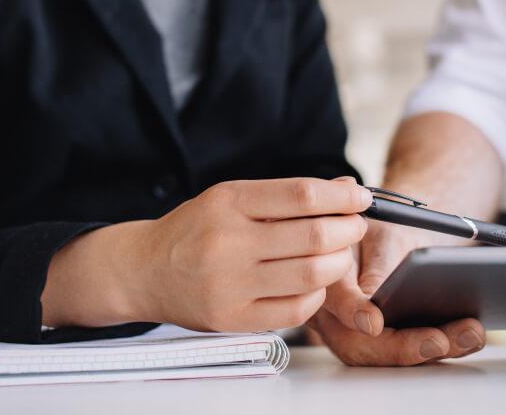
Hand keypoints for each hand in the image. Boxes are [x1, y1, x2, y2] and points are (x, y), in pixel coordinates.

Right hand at [134, 176, 371, 332]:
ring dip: (338, 264)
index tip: (361, 198)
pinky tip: (314, 283)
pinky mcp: (233, 318)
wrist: (144, 269)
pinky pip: (296, 310)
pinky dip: (317, 295)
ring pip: (311, 276)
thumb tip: (346, 188)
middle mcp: (228, 242)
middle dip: (348, 231)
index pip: (302, 196)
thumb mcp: (232, 198)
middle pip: (313, 237)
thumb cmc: (195, 229)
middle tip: (355, 227)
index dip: (342, 198)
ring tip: (339, 255)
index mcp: (228, 202)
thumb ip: (288, 195)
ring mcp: (230, 284)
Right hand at [309, 218, 485, 364]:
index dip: (353, 313)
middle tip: (441, 340)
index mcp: (329, 278)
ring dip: (431, 352)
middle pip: (358, 344)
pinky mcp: (386, 344)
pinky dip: (439, 348)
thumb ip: (378, 265)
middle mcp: (335, 315)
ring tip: (471, 334)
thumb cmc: (389, 230)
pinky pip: (406, 355)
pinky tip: (469, 336)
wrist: (403, 237)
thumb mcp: (385, 235)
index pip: (336, 300)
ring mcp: (358, 335)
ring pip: (385, 357)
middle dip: (403, 347)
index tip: (374, 323)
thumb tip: (375, 300)